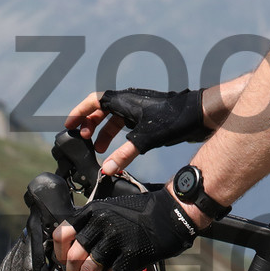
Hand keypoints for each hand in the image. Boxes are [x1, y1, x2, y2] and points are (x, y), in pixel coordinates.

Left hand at [55, 190, 198, 270]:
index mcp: (93, 211)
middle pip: (74, 257)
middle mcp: (101, 222)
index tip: (62, 265)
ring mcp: (116, 237)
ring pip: (89, 270)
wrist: (172, 211)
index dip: (59, 254)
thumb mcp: (111, 210)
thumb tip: (73, 254)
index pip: (62, 234)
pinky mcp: (132, 252)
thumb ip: (92, 226)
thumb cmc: (142, 213)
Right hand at [65, 88, 209, 175]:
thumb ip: (124, 154)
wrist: (200, 113)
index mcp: (125, 100)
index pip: (95, 101)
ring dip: (105, 131)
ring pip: (115, 117)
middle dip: (90, 124)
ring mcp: (140, 108)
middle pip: (102, 109)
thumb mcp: (145, 139)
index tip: (69, 125)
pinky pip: (127, 123)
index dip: (79, 112)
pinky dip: (119, 134)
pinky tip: (120, 148)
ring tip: (99, 149)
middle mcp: (130, 101)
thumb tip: (106, 170)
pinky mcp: (149, 116)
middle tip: (83, 139)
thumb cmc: (173, 119)